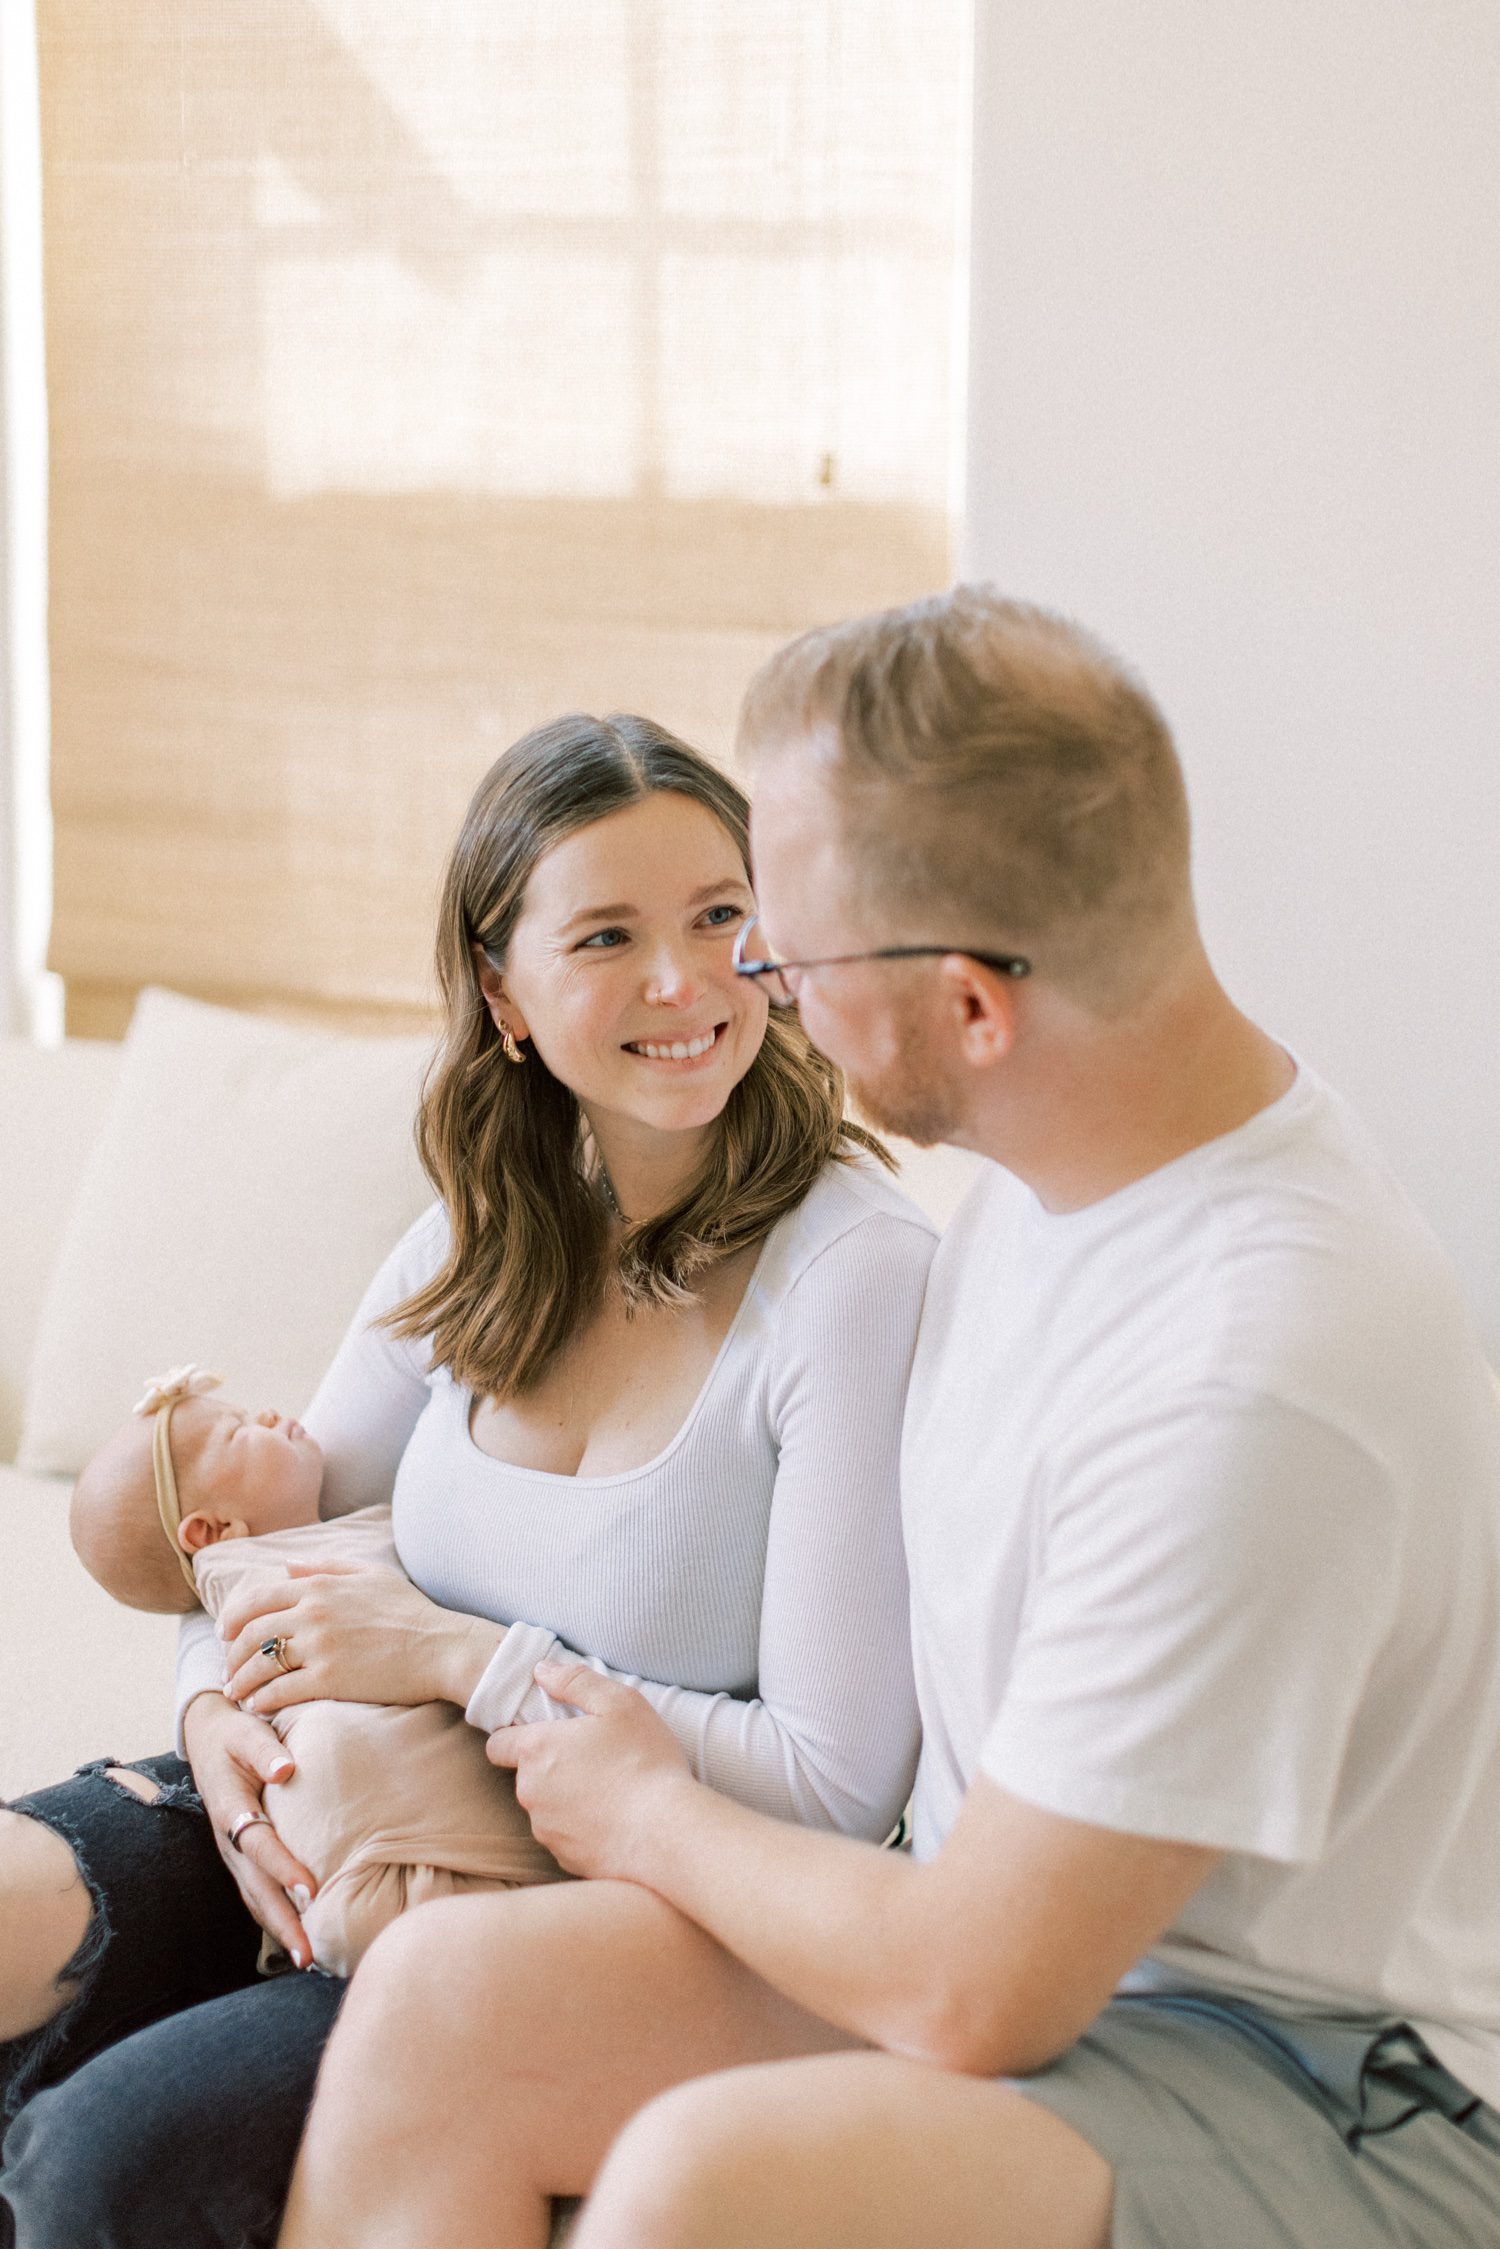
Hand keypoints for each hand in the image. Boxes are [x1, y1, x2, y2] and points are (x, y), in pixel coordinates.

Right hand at [181, 1690, 316, 1967]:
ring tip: (308, 1958)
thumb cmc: (236, 1732)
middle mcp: (227, 1838)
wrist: (208, 1736)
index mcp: (229, 1807)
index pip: (260, 1844)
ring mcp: (231, 1852)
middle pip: (255, 1887)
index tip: (311, 1891)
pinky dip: (274, 1916)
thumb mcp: (247, 1731)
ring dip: (280, 1929)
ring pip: (255, 1897)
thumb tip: (286, 1770)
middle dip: (283, 1922)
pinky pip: (255, 1892)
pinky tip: (296, 1936)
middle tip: (309, 1954)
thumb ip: (266, 1749)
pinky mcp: (239, 1857)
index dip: (283, 1868)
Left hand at [219, 1563, 502, 1715]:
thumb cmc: (410, 1612)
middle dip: (232, 1653)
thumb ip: (327, 1566)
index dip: (233, 1616)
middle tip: (227, 1668)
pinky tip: (258, 1707)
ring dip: (241, 1680)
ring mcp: (320, 1647)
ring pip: (261, 1664)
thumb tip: (288, 1566)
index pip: (257, 1598)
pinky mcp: (329, 1680)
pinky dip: (262, 1700)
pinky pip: (280, 1691)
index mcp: (319, 1586)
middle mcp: (313, 1613)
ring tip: (236, 1693)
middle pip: (252, 1633)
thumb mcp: (371, 1574)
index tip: (226, 1633)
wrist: (440, 1648)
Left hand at [485, 1661, 693, 1880]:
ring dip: (566, 1799)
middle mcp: (530, 1792)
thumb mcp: (620, 1703)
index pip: (498, 1744)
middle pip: (527, 1776)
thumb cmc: (644, 1761)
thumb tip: (542, 1671)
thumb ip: (576, 1681)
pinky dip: (582, 1828)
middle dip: (551, 1767)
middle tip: (594, 1759)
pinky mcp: (564, 1858)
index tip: (547, 1735)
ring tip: (610, 1791)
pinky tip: (614, 1819)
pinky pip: (565, 1836)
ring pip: (546, 1808)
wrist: (666, 1833)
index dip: (516, 1737)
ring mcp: (546, 1830)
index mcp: (536, 1750)